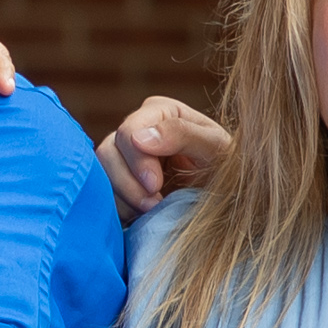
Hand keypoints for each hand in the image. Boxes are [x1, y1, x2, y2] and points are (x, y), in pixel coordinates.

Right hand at [100, 94, 230, 219]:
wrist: (228, 203)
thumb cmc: (228, 171)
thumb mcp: (215, 149)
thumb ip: (182, 134)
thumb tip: (140, 138)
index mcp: (159, 112)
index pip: (128, 131)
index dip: (137, 160)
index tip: (156, 186)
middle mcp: (136, 130)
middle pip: (107, 152)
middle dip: (129, 184)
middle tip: (153, 204)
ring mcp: (123, 157)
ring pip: (99, 176)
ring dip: (124, 199)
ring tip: (152, 211)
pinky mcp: (118, 183)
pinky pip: (102, 196)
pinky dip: (119, 209)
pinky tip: (142, 216)